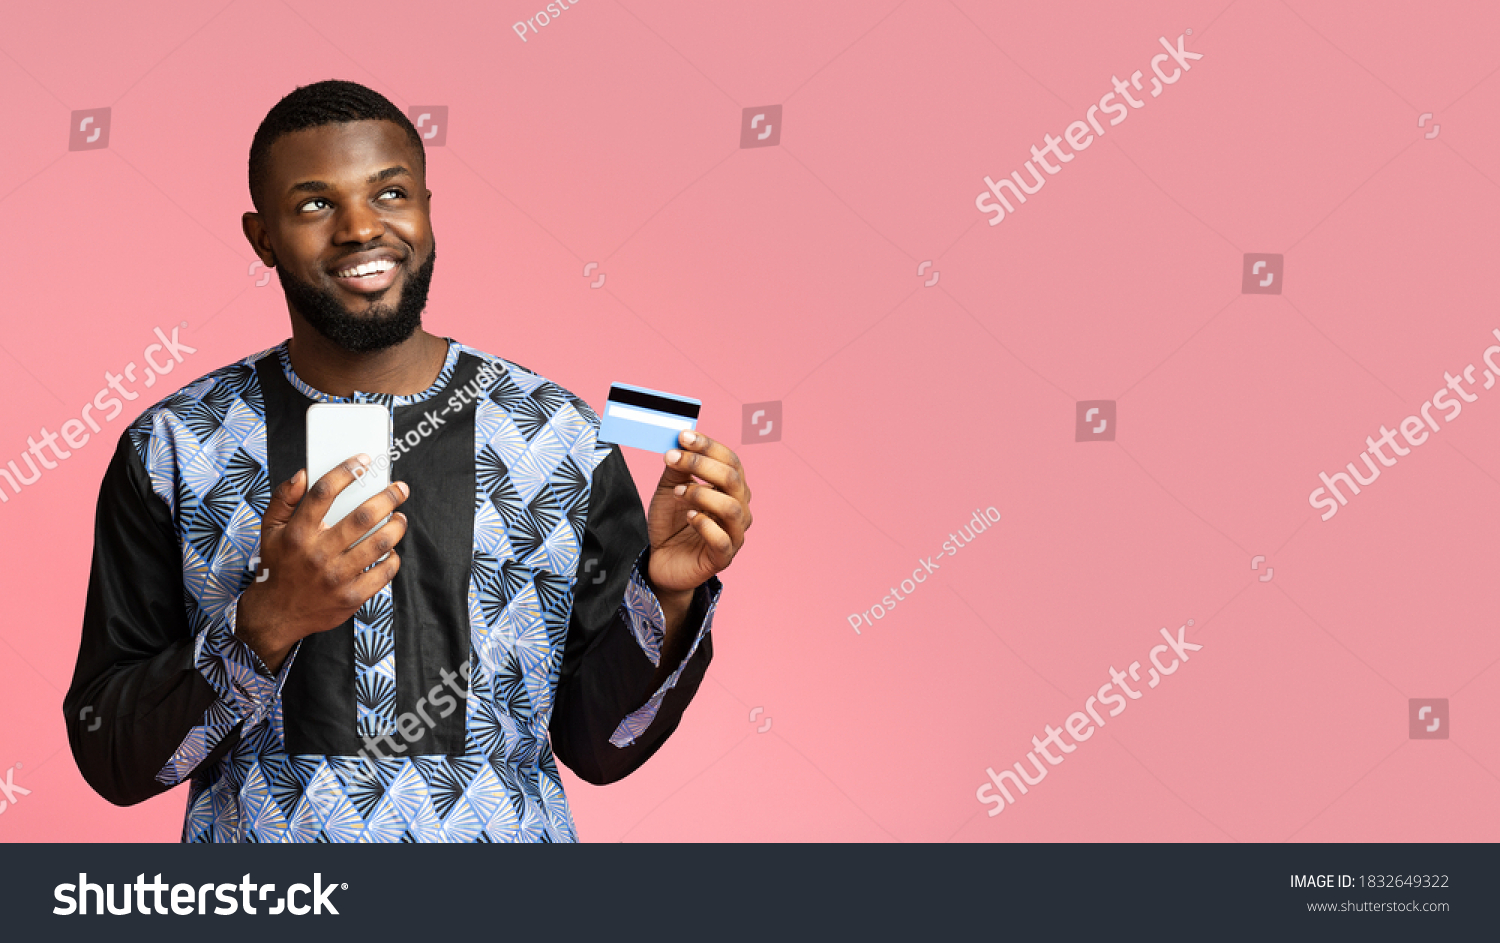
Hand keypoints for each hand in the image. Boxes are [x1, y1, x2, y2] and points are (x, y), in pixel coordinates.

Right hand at [235, 454, 410, 671]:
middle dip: (387, 498)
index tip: (362, 461)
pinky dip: (393, 559)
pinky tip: (391, 550)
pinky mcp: (351, 597)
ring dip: (396, 526)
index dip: (345, 472)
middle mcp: (318, 553)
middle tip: (399, 489)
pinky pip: (383, 573)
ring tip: (400, 517)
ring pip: (378, 544)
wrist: (276, 615)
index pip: (323, 493)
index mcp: (298, 533)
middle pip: (362, 517)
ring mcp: (336, 577)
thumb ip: (284, 499)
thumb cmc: (278, 566)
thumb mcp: (269, 530)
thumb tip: (303, 474)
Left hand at [646, 430, 751, 597]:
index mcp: (730, 489)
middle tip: (673, 457)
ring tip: (678, 492)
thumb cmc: (671, 523)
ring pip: (732, 508)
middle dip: (703, 464)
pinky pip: (723, 540)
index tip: (683, 435)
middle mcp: (738, 509)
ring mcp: (734, 534)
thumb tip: (680, 443)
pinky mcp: (723, 558)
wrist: (662, 561)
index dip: (709, 446)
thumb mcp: (669, 489)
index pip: (730, 460)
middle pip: (733, 480)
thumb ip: (677, 468)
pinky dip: (705, 525)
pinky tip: (689, 517)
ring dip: (702, 494)